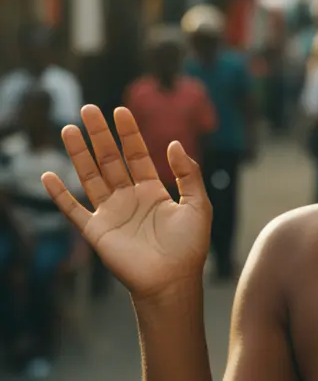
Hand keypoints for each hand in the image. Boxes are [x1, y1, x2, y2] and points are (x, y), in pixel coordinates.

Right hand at [41, 105, 211, 301]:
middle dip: (100, 134)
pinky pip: (73, 209)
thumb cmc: (189, 245)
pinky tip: (48, 175)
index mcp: (153, 190)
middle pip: (111, 159)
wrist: (172, 280)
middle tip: (89, 108)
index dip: (129, 133)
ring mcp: (111, 212)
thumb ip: (189, 173)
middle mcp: (129, 197)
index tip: (121, 110)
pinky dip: (59, 194)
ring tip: (69, 128)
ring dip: (79, 153)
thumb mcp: (197, 204)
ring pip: (91, 176)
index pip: (137, 154)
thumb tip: (175, 143)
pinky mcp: (96, 230)